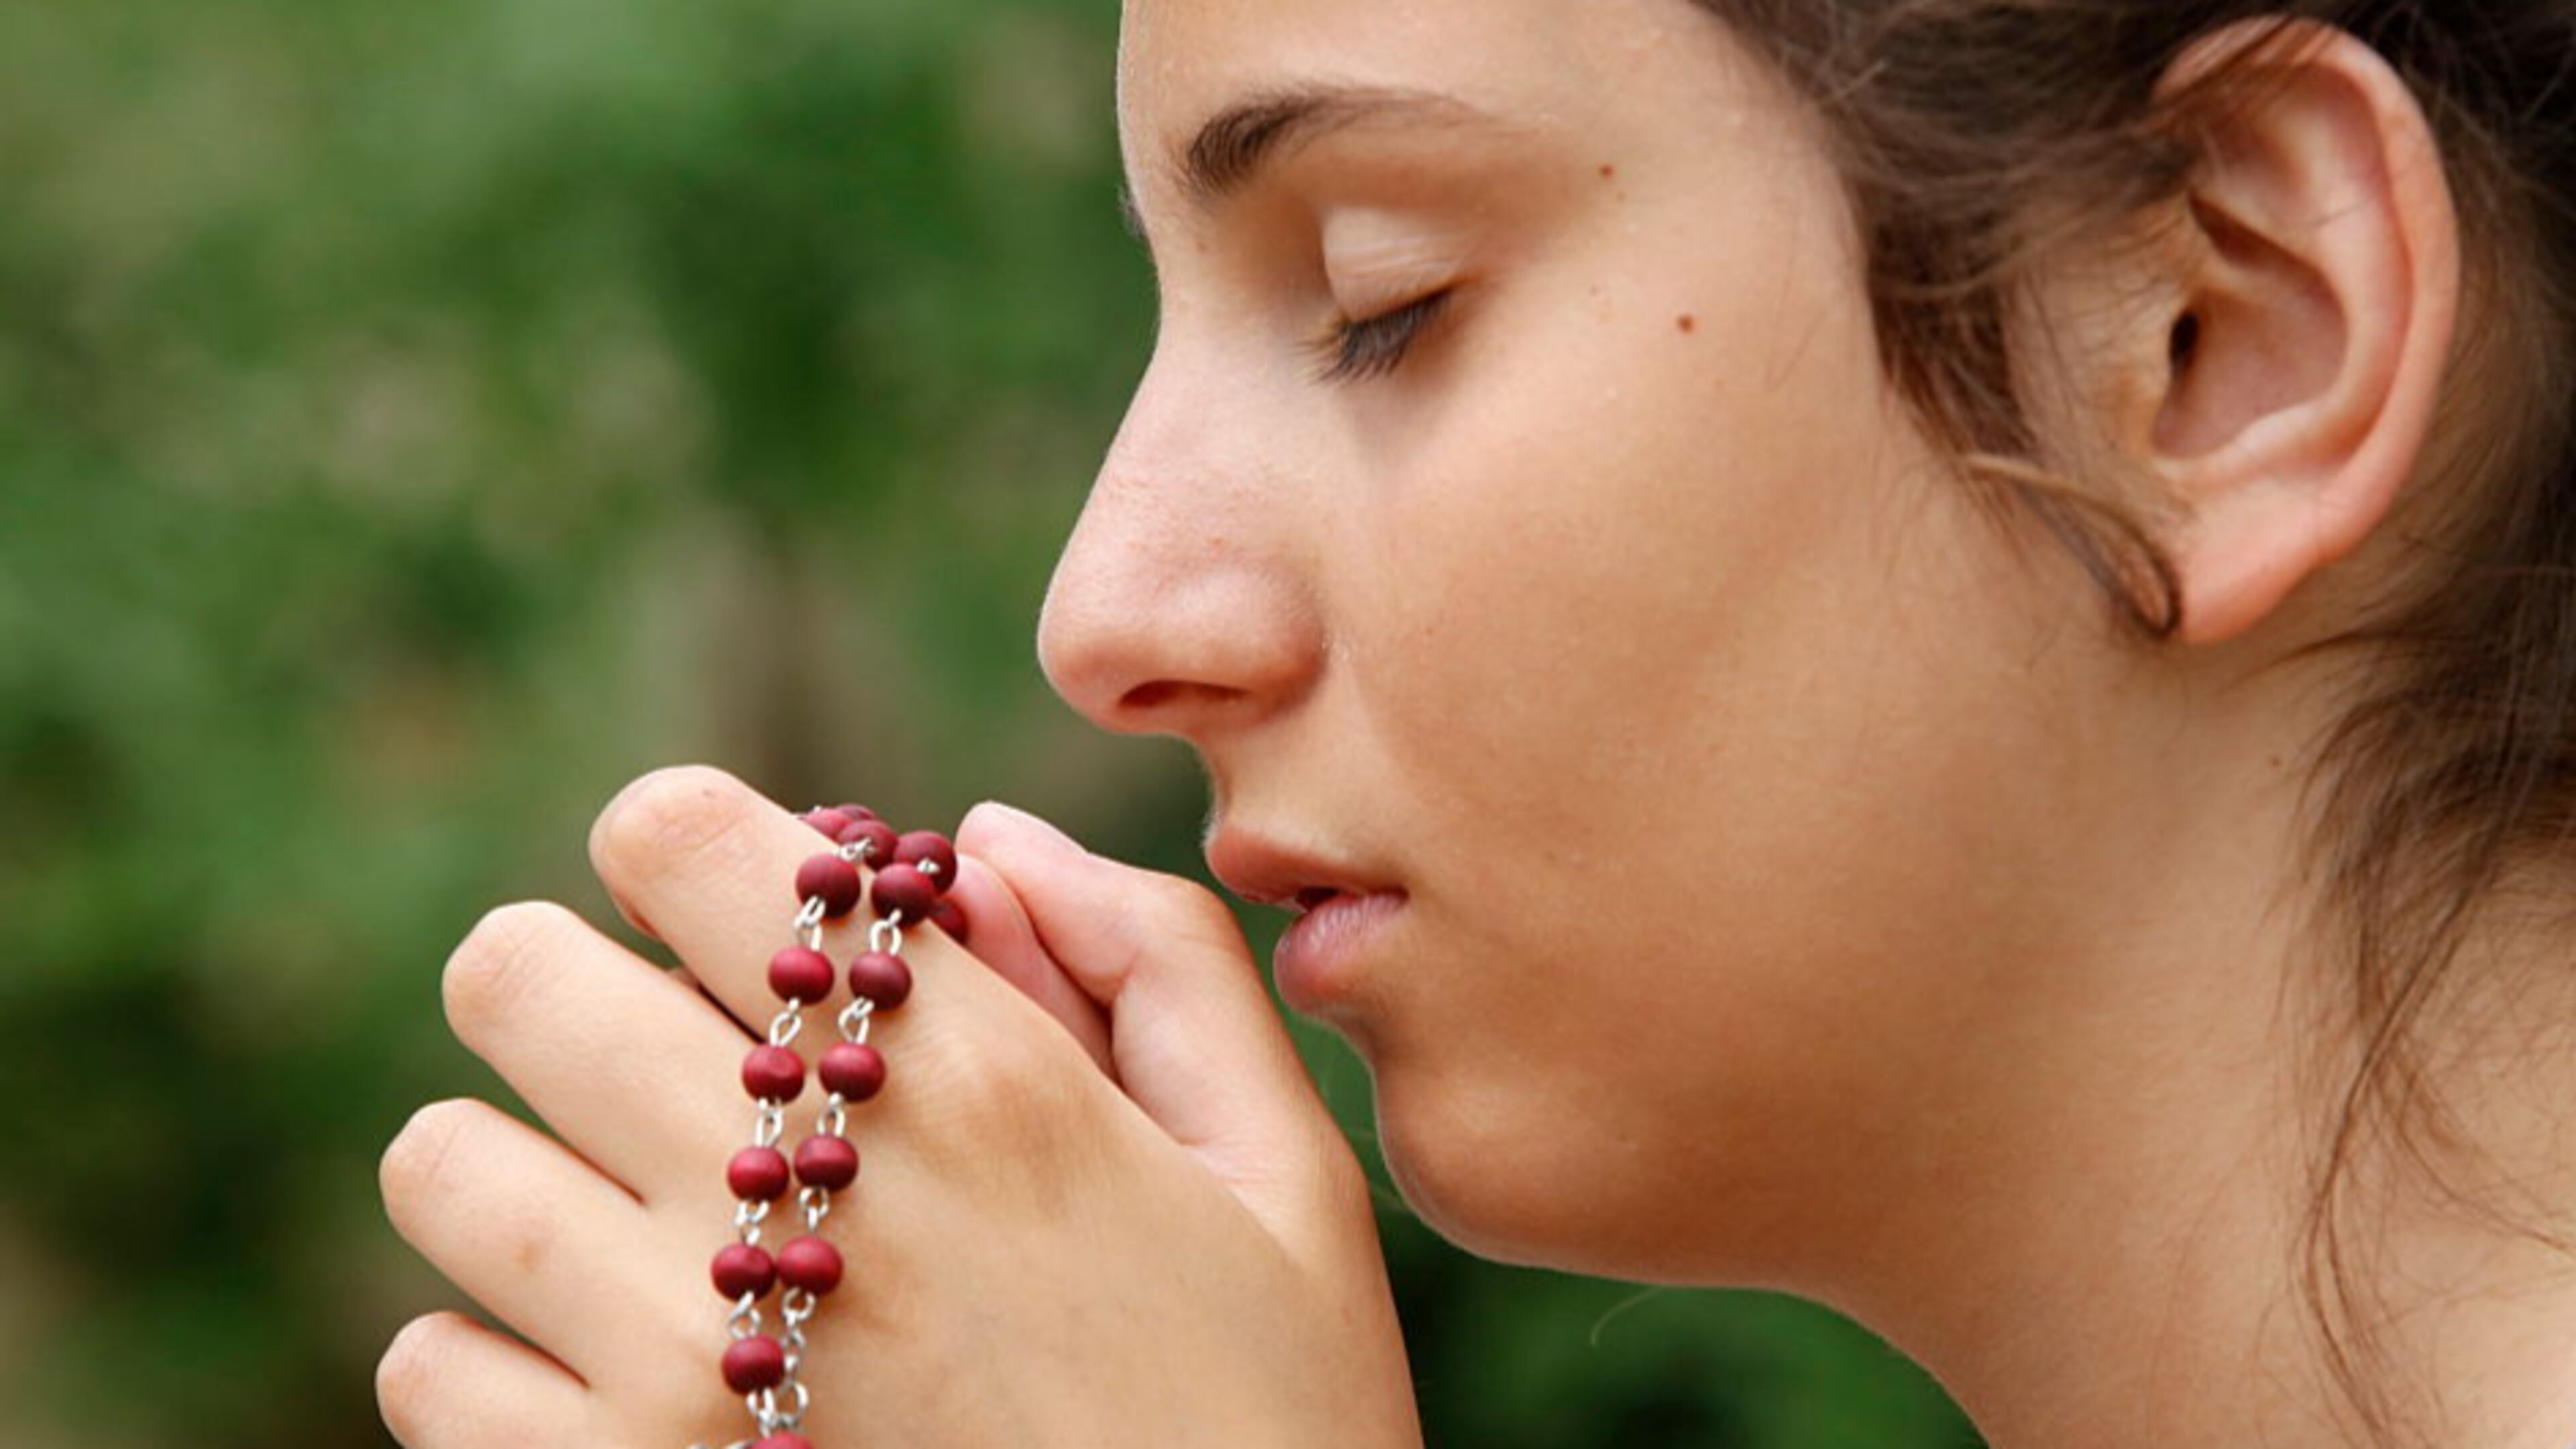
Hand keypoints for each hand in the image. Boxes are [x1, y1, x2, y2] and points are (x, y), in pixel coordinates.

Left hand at [376, 766, 1421, 1447]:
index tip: (760, 931)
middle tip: (689, 1070)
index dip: (697, 852)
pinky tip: (633, 1375)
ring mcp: (679, 1369)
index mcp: (966, 1082)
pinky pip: (430, 1367)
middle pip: (509, 973)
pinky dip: (503, 1355)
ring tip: (657, 1229)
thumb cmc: (1270, 1421)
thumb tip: (977, 842)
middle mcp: (795, 1201)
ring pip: (442, 1164)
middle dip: (587, 987)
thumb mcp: (1282, 1176)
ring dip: (532, 1169)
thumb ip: (1157, 958)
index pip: (670, 831)